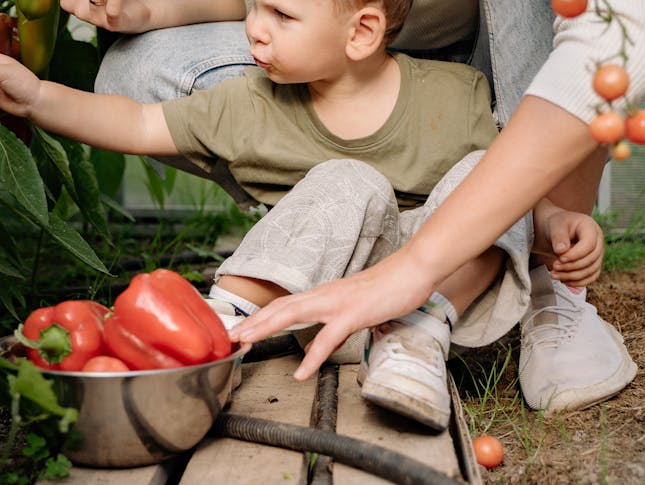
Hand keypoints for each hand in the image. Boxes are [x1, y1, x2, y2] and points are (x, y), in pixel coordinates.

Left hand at [229, 251, 432, 380]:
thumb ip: (334, 324)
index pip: (285, 304)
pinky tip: (301, 373)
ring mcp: (337, 303)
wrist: (412, 271)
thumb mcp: (354, 308)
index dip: (261, 316)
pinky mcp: (353, 314)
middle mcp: (324, 295)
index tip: (242, 329)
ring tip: (247, 343)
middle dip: (253, 321)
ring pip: (292, 314)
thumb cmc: (388, 289)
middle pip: (279, 307)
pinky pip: (327, 338)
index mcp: (323, 294)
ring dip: (266, 328)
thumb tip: (318, 342)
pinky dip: (312, 357)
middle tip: (231, 336)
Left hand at [535, 206, 603, 287]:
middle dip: (571, 266)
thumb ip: (558, 237)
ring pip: (591, 270)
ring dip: (573, 276)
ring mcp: (598, 253)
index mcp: (590, 228)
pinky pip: (591, 277)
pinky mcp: (594, 264)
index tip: (560, 258)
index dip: (575, 254)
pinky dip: (578, 282)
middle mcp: (598, 241)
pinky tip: (563, 280)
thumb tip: (561, 251)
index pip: (589, 244)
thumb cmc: (557, 225)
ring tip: (554, 275)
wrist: (558, 230)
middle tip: (554, 267)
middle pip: (591, 259)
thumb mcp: (555, 226)